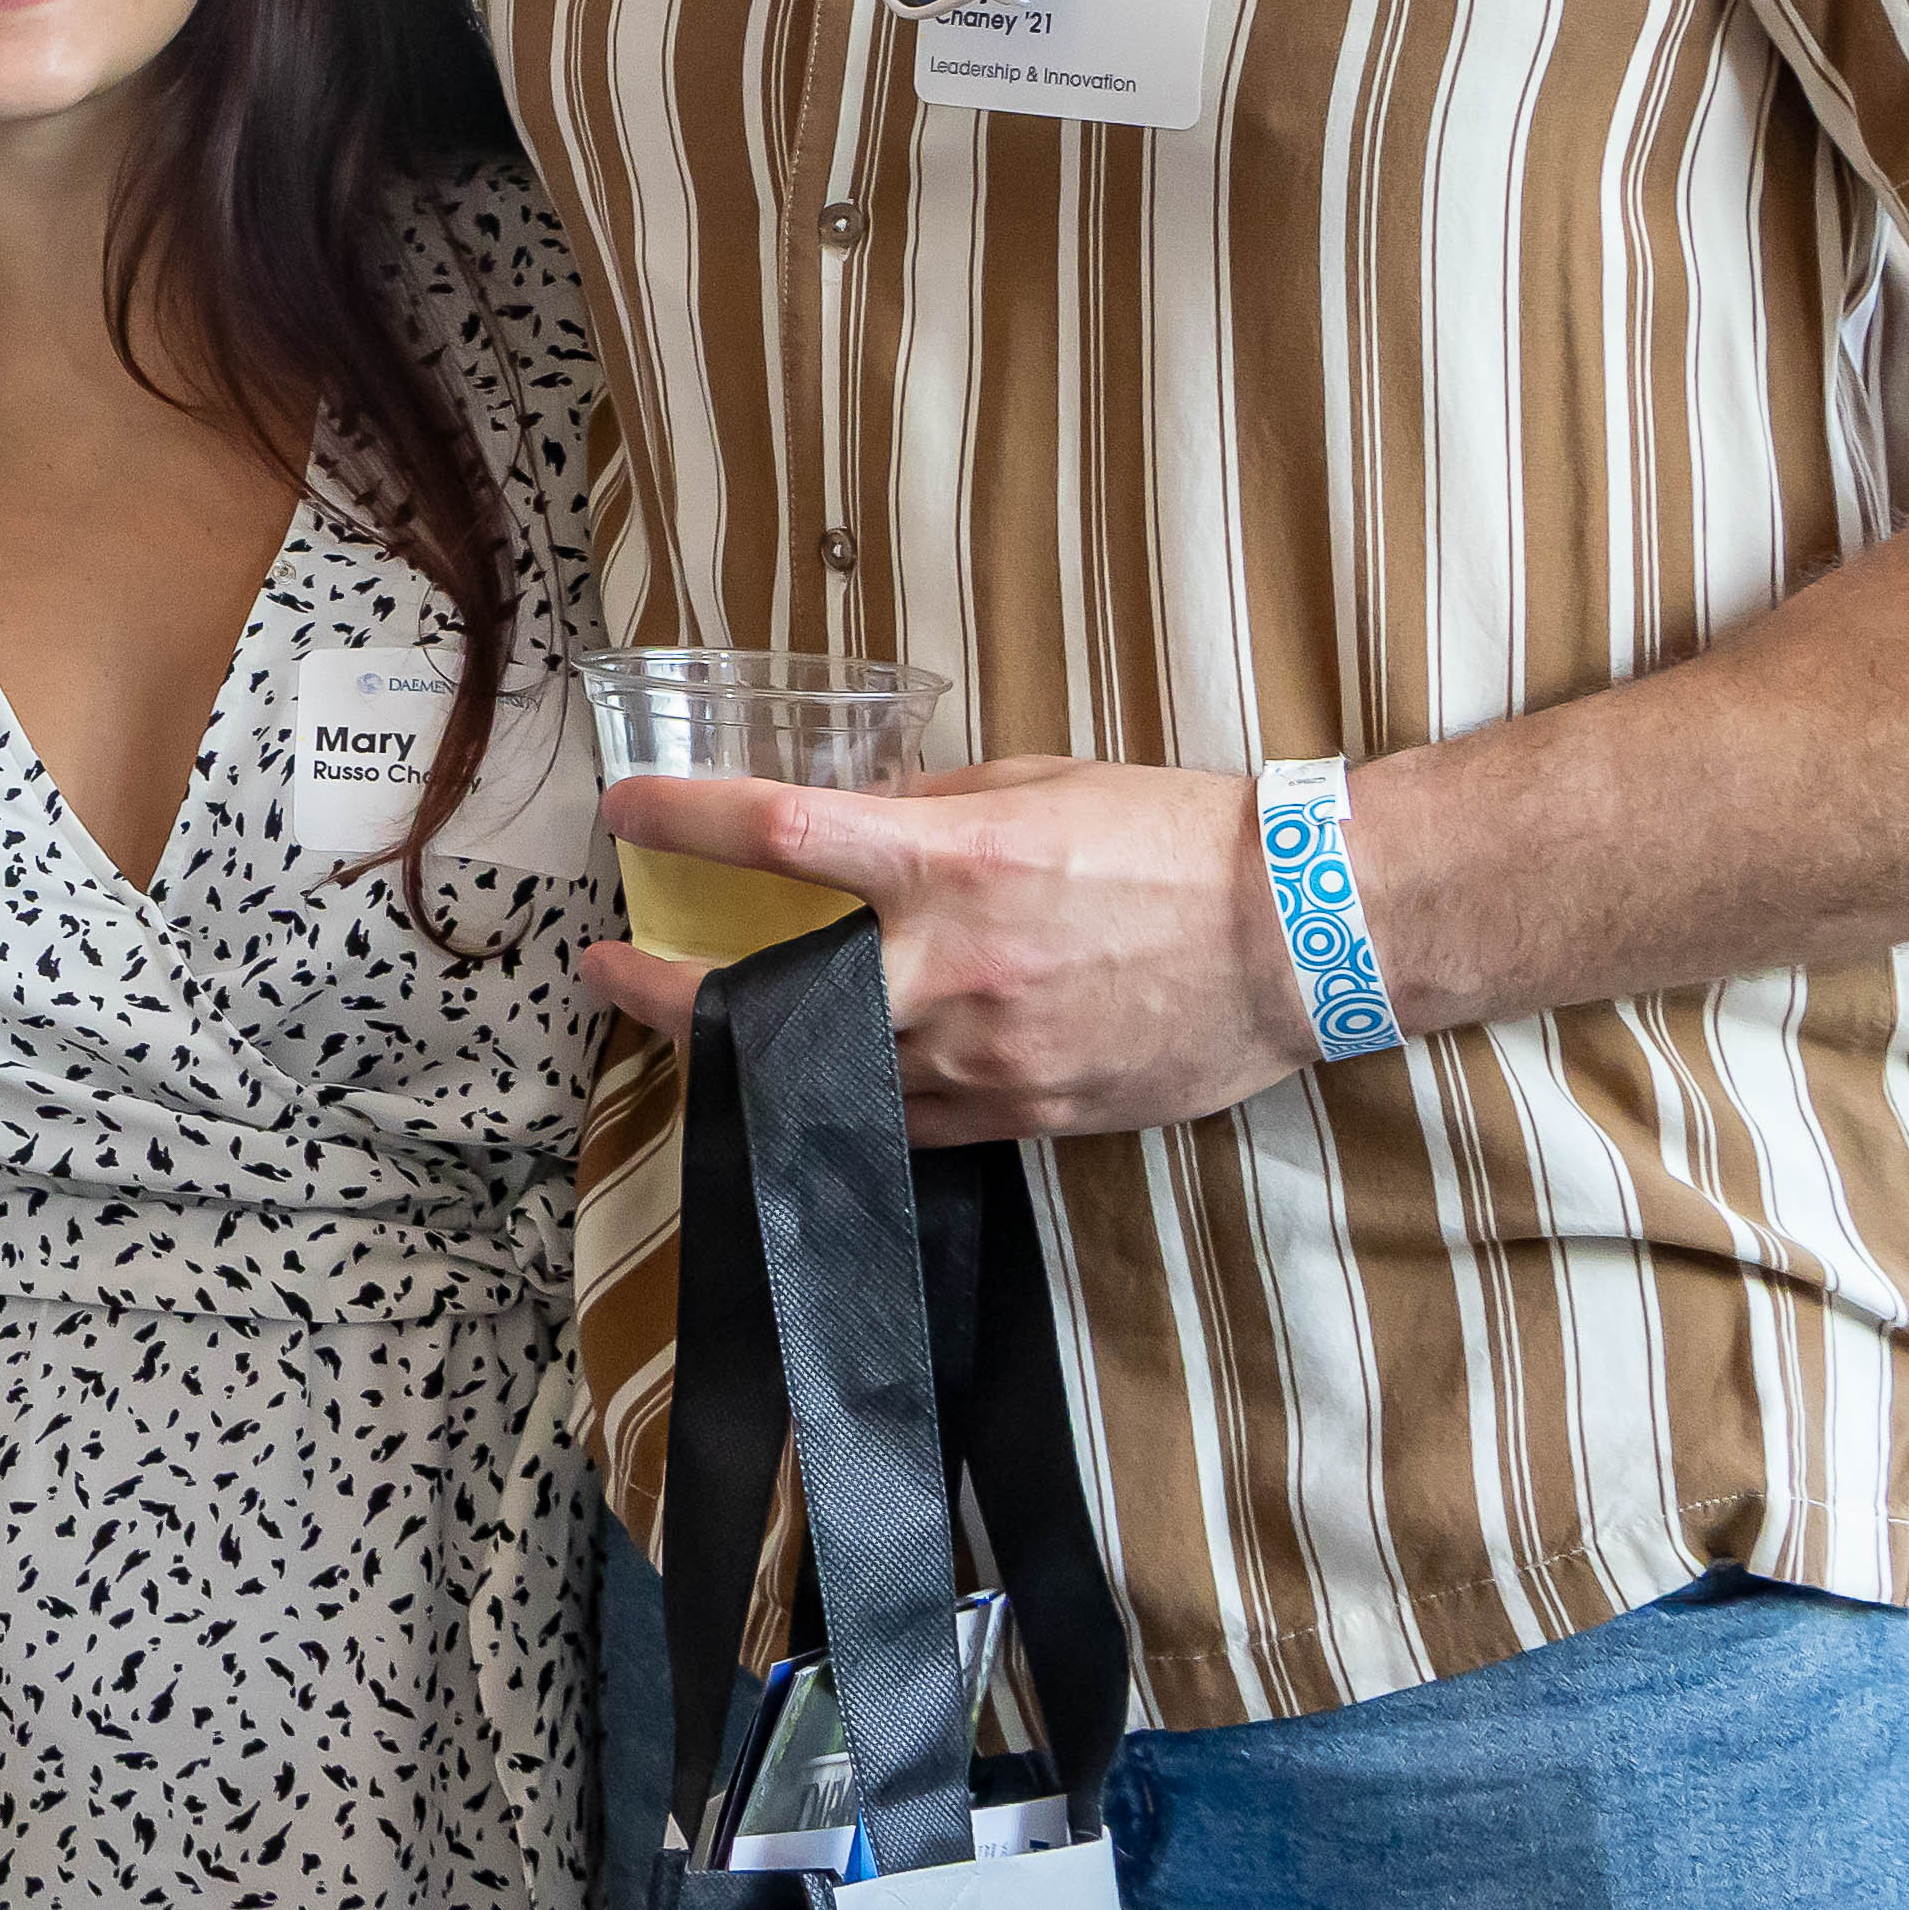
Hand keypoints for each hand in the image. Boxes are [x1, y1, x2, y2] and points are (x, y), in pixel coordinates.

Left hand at [581, 756, 1312, 1143]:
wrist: (1300, 933)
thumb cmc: (1172, 835)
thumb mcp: (1036, 784)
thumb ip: (932, 805)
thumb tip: (857, 814)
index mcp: (950, 859)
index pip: (776, 833)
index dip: (679, 820)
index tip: (621, 813)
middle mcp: (949, 965)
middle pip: (764, 994)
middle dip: (664, 990)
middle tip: (608, 972)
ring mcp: (984, 1054)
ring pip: (824, 1077)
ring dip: (753, 1055)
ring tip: (709, 1033)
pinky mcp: (1026, 1116)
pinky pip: (904, 1125)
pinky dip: (852, 1106)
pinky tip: (822, 1089)